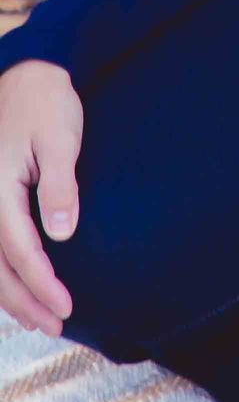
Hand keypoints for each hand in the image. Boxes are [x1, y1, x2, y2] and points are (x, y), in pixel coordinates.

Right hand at [0, 60, 82, 335]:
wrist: (26, 75)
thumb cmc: (47, 103)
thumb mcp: (61, 138)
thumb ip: (60, 185)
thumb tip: (61, 233)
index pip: (19, 250)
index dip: (41, 283)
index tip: (65, 306)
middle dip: (24, 301)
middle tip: (56, 325)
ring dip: (9, 295)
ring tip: (40, 320)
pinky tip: (15, 290)